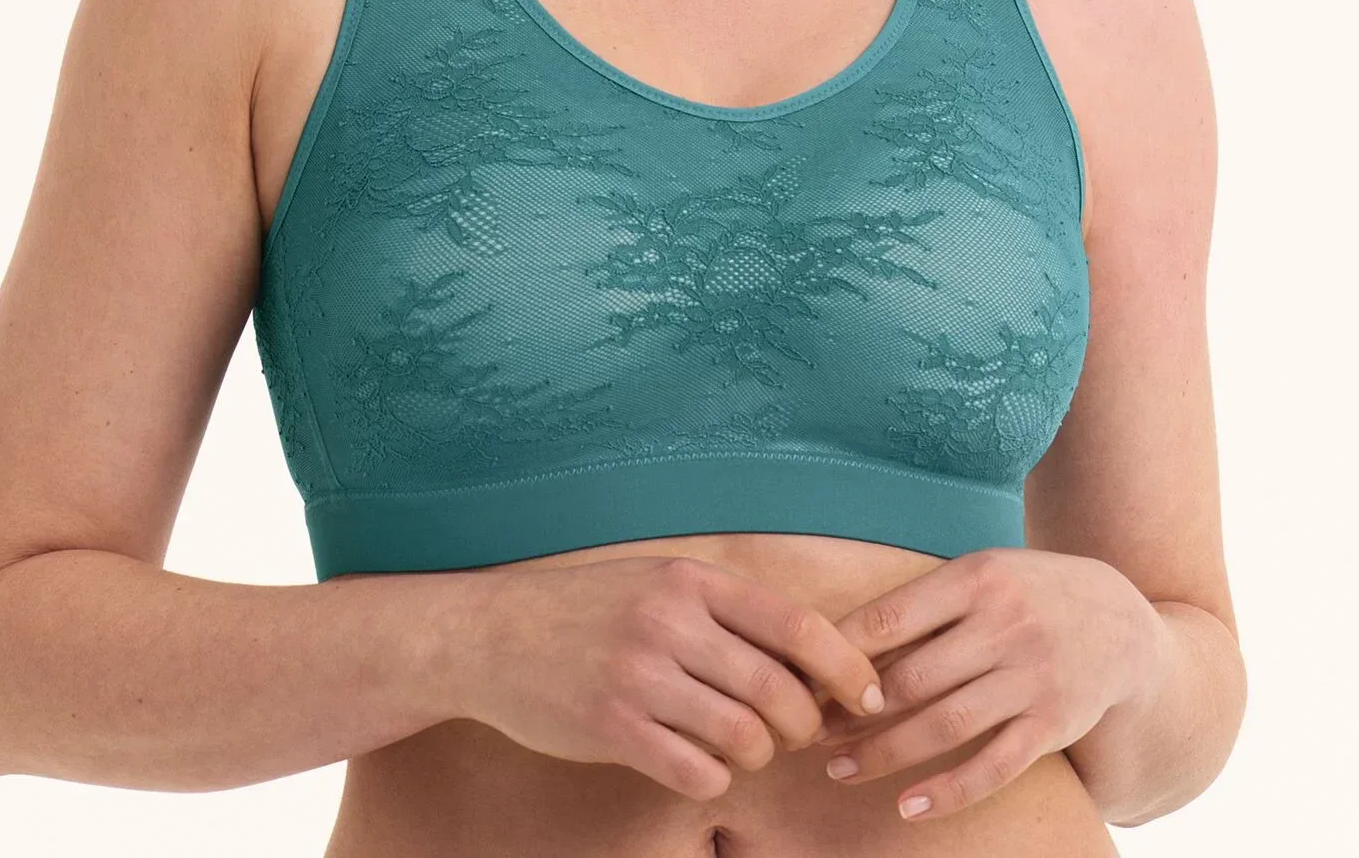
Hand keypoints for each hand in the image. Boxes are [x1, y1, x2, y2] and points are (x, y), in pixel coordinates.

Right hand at [445, 553, 890, 801]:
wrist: (489, 634)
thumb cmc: (586, 610)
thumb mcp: (657, 583)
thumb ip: (726, 612)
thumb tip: (814, 657)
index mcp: (690, 581)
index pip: (797, 626)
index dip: (847, 668)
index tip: (869, 696)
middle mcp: (669, 623)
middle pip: (781, 693)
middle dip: (803, 726)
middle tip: (794, 734)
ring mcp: (640, 676)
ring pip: (745, 739)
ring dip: (757, 755)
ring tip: (739, 745)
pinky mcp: (613, 728)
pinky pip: (698, 773)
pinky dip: (712, 777)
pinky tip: (694, 761)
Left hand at [806, 547, 1165, 823]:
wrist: (1122, 621)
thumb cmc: (1027, 594)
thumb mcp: (982, 574)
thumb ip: (925, 604)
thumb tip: (841, 641)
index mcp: (976, 578)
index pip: (892, 617)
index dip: (843, 653)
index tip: (805, 678)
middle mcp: (1005, 625)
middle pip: (912, 678)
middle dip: (852, 712)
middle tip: (808, 732)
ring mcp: (1033, 678)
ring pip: (945, 726)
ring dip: (885, 754)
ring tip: (839, 771)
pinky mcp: (1054, 724)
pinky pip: (995, 766)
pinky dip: (949, 791)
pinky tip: (908, 807)